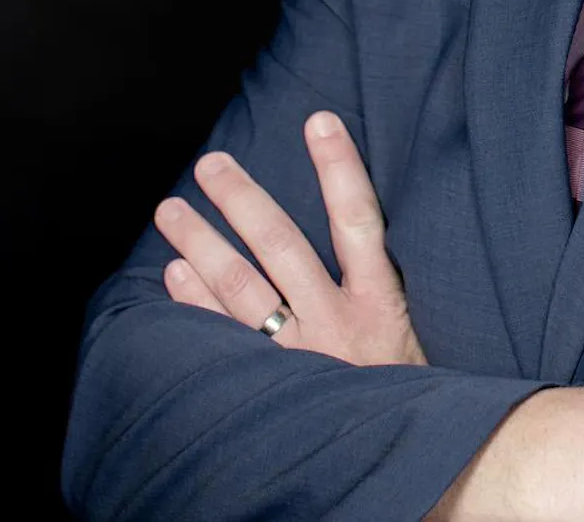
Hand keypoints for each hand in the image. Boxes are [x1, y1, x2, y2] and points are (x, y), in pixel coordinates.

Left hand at [154, 110, 426, 366]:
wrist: (413, 464)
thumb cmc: (409, 389)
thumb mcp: (413, 330)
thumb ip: (383, 284)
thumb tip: (358, 222)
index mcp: (382, 301)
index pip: (359, 218)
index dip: (338, 167)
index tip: (319, 120)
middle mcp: (337, 324)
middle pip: (282, 245)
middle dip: (242, 199)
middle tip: (210, 163)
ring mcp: (300, 360)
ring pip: (242, 290)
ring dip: (202, 244)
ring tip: (171, 210)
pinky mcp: (275, 391)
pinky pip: (222, 342)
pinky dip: (195, 305)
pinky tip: (174, 275)